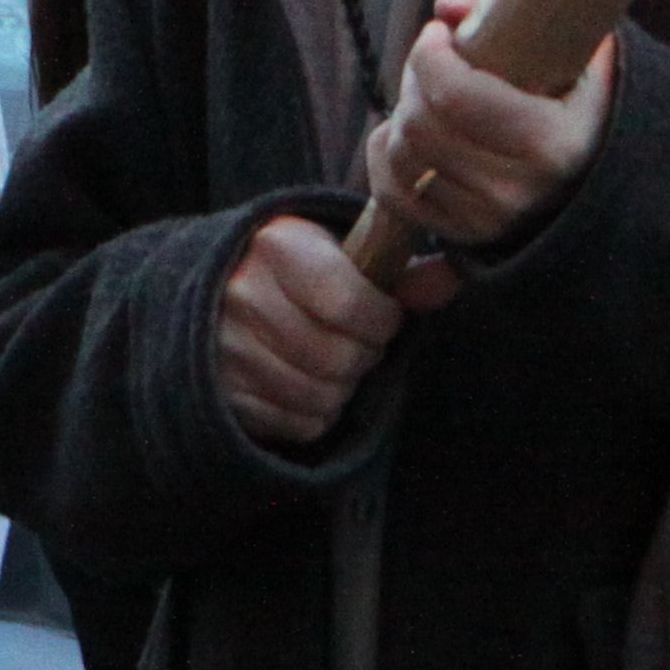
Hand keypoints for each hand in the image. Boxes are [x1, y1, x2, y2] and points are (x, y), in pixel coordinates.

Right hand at [215, 214, 403, 448]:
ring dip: (343, 387)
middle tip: (359, 342)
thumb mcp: (341, 252)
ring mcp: (228, 348)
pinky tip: (308, 382)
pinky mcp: (224, 392)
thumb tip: (451, 278)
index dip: (381, 320)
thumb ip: (398, 269)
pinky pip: (299, 423)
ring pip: (321, 396)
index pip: (349, 305)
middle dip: (364, 355)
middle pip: (338, 358)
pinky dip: (317, 412)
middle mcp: (244, 295)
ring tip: (335, 362)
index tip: (384, 316)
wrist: (218, 288)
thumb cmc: (296, 268)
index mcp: (279, 246)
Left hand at [362, 1, 612, 252]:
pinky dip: (385, 156)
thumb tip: (446, 8)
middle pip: (421, 124)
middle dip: (414, 79)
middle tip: (432, 60)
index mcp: (552, 143)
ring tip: (426, 96)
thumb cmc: (586, 111)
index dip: (431, 55)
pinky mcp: (462, 235)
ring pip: (402, 156)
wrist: (602, 188)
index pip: (455, 96)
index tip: (439, 33)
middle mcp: (517, 190)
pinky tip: (406, 133)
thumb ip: (524, 17)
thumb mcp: (580, 58)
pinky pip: (392, 192)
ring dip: (401, 115)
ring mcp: (487, 219)